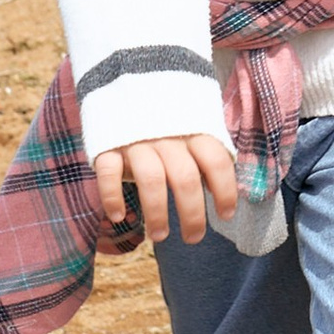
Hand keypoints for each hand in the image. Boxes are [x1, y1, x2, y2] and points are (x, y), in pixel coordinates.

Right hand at [94, 131, 237, 244]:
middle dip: (192, 214)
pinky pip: (109, 173)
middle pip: (185, 177)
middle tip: (193, 238)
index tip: (226, 216)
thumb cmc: (167, 129)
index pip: (216, 161)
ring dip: (156, 212)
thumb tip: (224, 200)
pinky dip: (112, 197)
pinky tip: (118, 216)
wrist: (122, 96)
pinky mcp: (108, 146)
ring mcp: (136, 141)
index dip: (225, 191)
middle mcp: (167, 136)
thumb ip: (206, 160)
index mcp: (194, 132)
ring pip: (151, 179)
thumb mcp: (191, 135)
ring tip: (160, 236)